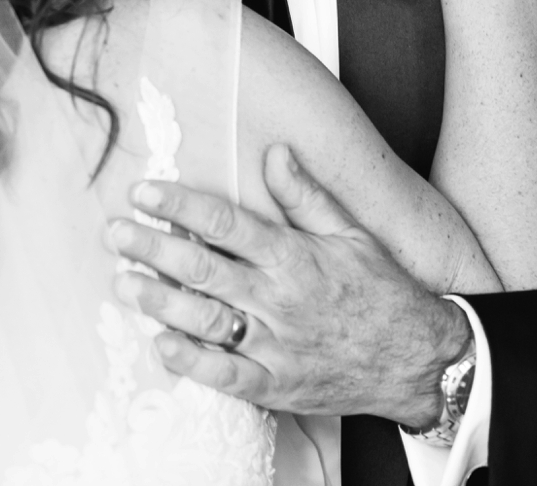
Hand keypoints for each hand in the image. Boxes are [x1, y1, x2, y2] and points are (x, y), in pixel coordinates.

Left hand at [107, 145, 471, 425]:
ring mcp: (277, 345)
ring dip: (160, 301)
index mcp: (293, 256)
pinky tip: (161, 344)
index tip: (142, 193)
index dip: (179, 205)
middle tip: (115, 234)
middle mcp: (279, 299)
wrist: (421, 360)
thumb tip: (274, 152)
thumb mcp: (351, 232)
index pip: (225, 223)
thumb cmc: (381, 291)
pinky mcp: (277, 384)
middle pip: (203, 268)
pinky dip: (192, 363)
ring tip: (122, 283)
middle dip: (153, 248)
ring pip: (207, 320)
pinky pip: (227, 375)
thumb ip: (305, 195)